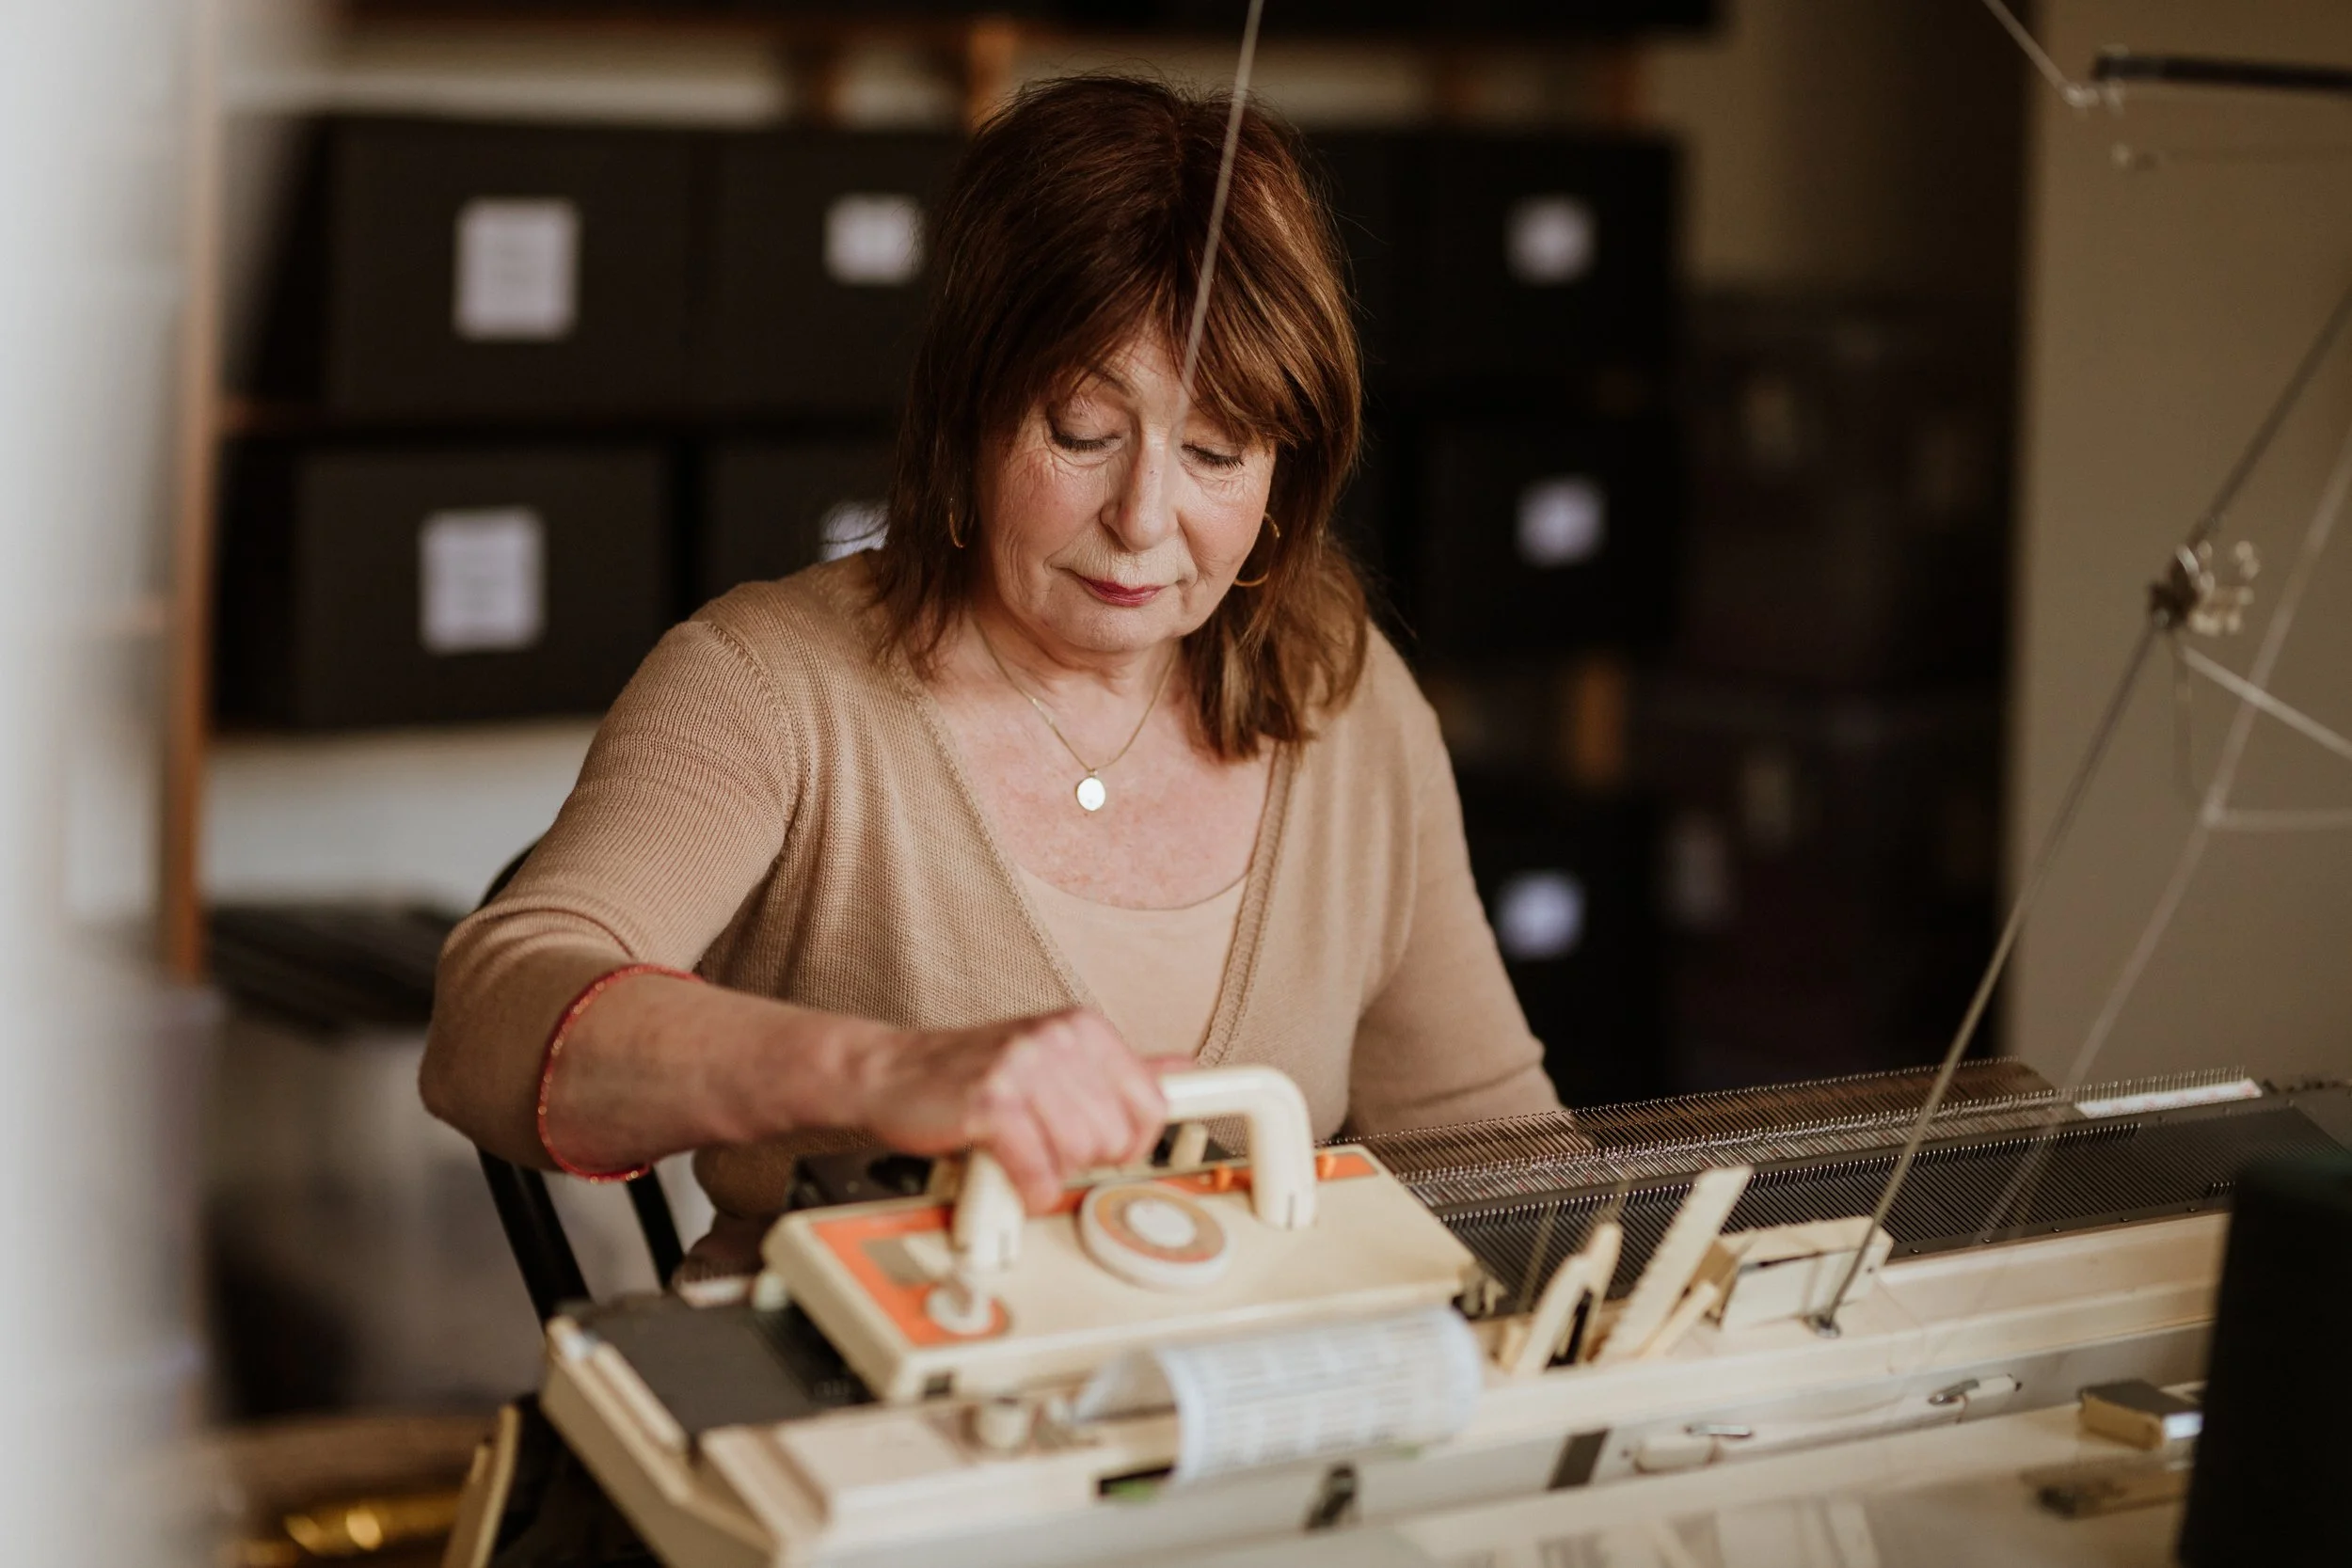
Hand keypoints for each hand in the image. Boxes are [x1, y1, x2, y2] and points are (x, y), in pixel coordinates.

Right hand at [853, 1010, 1175, 1211]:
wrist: (893, 1072)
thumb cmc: (973, 1072)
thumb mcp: (1052, 1057)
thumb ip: (1117, 1067)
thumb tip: (1183, 1066)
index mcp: (1082, 1028)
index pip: (1151, 1104)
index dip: (1129, 1141)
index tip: (1102, 1145)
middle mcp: (1057, 1039)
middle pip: (1116, 1138)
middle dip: (1082, 1159)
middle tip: (1044, 1145)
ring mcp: (1023, 1068)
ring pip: (1079, 1157)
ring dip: (1049, 1172)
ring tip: (1022, 1152)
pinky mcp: (991, 1102)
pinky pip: (1038, 1172)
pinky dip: (1026, 1189)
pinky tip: (1010, 1175)